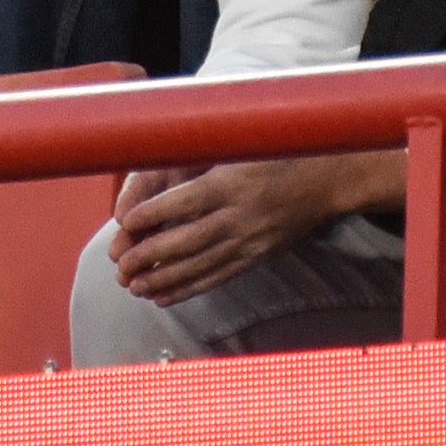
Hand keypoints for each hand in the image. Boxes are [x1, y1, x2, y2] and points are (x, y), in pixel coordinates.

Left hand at [112, 153, 390, 306]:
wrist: (324, 182)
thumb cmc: (278, 157)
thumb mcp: (240, 149)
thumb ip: (203, 160)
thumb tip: (157, 162)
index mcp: (233, 182)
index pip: (185, 202)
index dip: (153, 214)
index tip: (125, 223)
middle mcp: (239, 215)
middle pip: (187, 240)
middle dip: (149, 256)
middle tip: (120, 266)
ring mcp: (248, 241)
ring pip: (199, 265)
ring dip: (163, 279)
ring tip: (134, 287)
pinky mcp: (254, 258)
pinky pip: (217, 277)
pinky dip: (188, 289)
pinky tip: (163, 297)